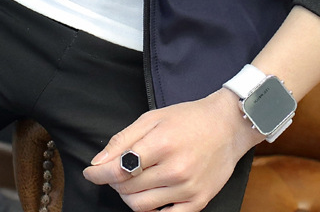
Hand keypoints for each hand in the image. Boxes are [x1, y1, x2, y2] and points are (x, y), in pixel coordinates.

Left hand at [82, 89, 262, 211]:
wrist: (228, 126)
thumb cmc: (188, 118)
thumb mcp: (153, 117)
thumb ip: (123, 139)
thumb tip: (97, 163)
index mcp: (162, 144)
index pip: (118, 169)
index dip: (98, 174)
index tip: (91, 172)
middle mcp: (175, 169)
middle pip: (127, 189)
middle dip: (115, 181)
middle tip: (119, 170)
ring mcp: (188, 189)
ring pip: (141, 207)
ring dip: (129, 196)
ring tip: (134, 181)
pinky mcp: (198, 202)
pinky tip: (150, 197)